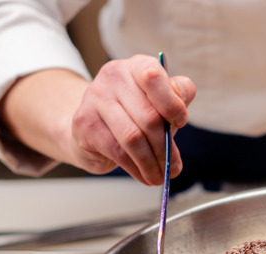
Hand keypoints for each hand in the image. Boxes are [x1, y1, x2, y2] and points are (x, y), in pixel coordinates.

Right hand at [71, 55, 195, 184]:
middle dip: (165, 148)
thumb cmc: (134, 112)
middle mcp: (114, 76)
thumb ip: (176, 100)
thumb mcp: (159, 102)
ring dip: (151, 163)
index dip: (172, 103)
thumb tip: (181, 113)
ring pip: (133, 138)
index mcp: (136, 66)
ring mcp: (95, 98)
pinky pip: (118, 151)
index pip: (153, 76)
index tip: (180, 122)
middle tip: (174, 168)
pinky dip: (136, 168)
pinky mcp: (85, 123)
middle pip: (148, 117)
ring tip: (160, 177)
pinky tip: (144, 176)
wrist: (92, 125)